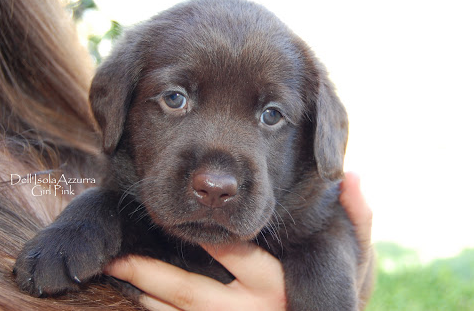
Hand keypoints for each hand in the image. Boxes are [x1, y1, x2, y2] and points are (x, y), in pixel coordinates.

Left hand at [105, 172, 372, 309]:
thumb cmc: (336, 299)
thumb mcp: (355, 260)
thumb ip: (357, 218)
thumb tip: (354, 175)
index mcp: (275, 282)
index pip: (234, 250)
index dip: (204, 232)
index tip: (177, 210)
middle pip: (189, 289)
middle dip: (150, 272)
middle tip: (117, 255)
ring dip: (144, 294)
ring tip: (116, 272)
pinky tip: (137, 299)